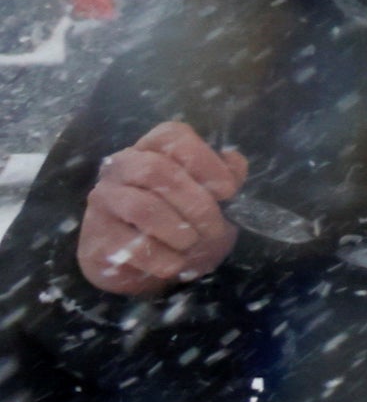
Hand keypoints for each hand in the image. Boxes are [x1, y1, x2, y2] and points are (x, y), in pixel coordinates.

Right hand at [76, 122, 245, 293]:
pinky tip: (173, 264)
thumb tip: (234, 161)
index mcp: (151, 150)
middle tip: (215, 227)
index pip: (171, 136)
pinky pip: (133, 246)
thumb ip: (223, 179)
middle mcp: (121, 167)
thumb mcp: (209, 200)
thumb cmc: (181, 223)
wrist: (143, 265)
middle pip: (156, 170)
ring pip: (142, 207)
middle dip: (196, 203)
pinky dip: (163, 259)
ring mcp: (104, 200)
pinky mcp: (97, 237)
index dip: (204, 160)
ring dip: (178, 231)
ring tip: (191, 244)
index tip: (228, 190)